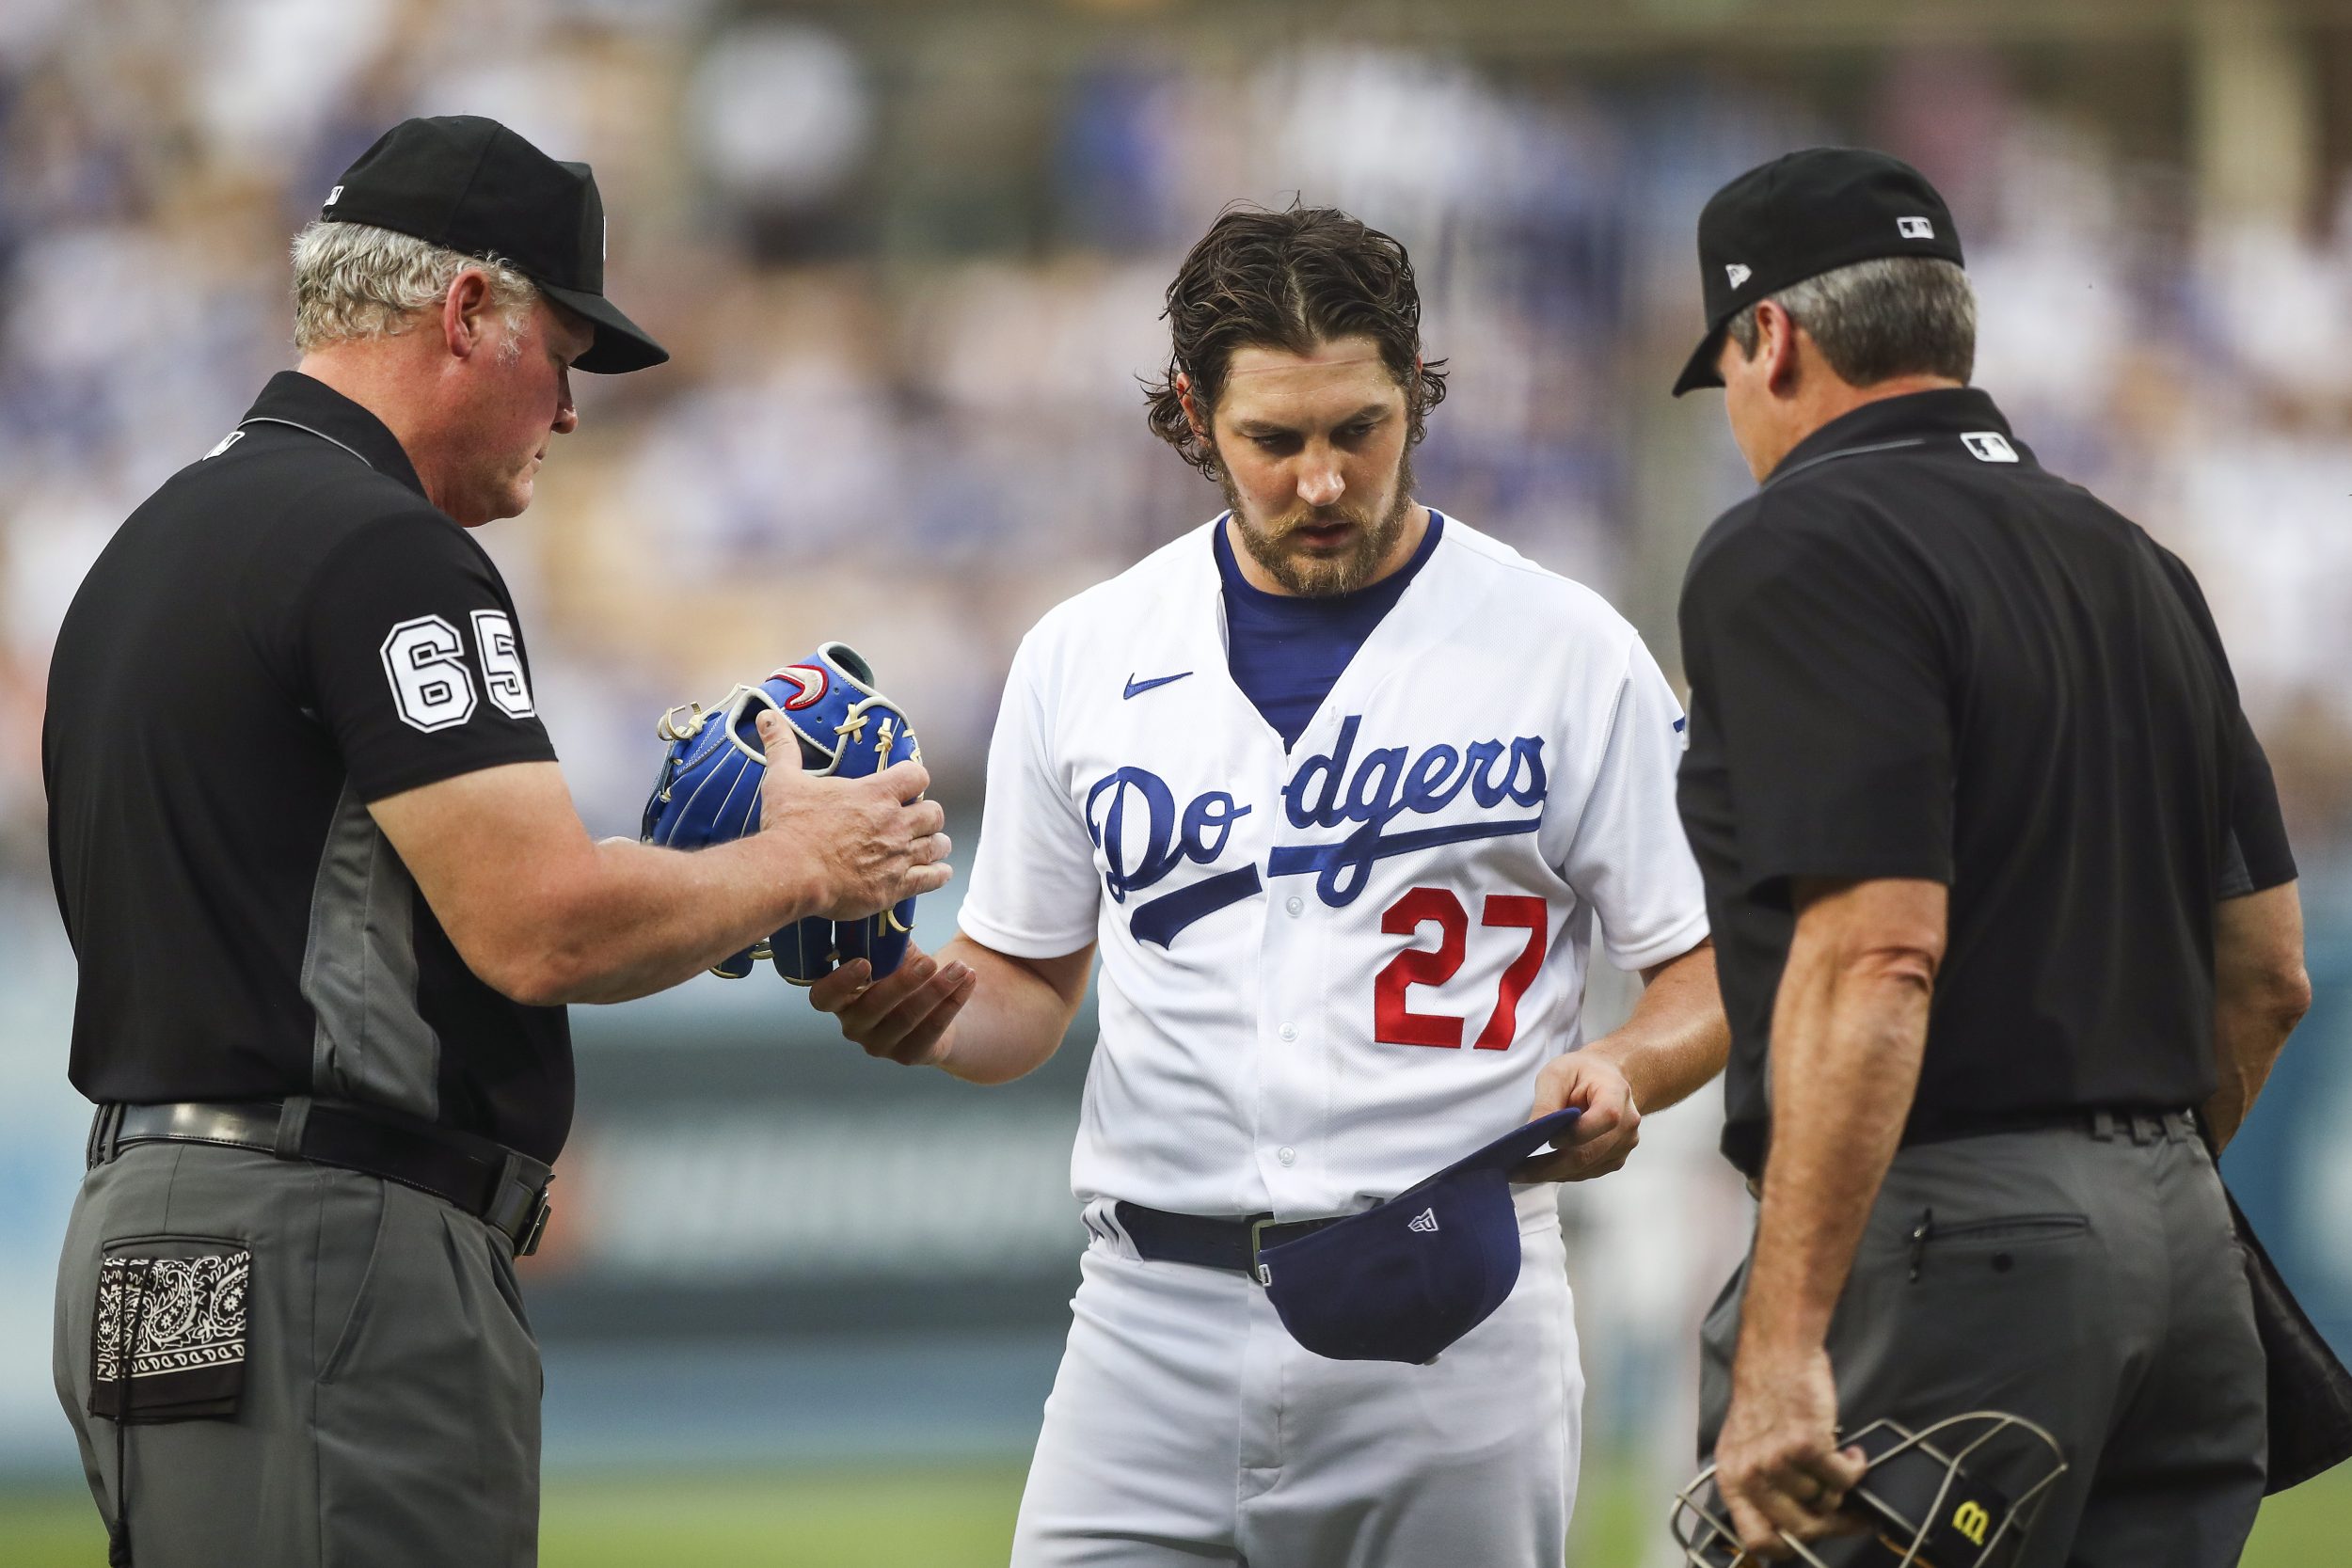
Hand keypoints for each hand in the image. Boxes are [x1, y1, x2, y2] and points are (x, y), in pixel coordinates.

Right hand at [753, 710, 951, 919]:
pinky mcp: (897, 886)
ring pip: (938, 845)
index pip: (917, 775)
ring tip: (926, 846)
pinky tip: (936, 873)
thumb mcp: (783, 780)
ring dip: (934, 844)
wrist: (792, 871)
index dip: (914, 779)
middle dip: (927, 815)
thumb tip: (768, 717)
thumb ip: (782, 747)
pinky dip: (938, 874)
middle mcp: (895, 822)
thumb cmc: (790, 825)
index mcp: (875, 793)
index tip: (905, 786)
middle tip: (913, 821)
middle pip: (934, 812)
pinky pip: (933, 878)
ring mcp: (899, 855)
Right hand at [808, 943, 976, 1065]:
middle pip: (872, 1007)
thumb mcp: (891, 957)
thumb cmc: (901, 975)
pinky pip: (932, 1030)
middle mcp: (854, 1026)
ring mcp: (880, 1045)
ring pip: (907, 1019)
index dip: (838, 982)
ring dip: (937, 990)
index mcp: (840, 999)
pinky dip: (953, 1003)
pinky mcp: (909, 1055)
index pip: (823, 997)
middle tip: (929, 961)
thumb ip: (886, 940)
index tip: (863, 962)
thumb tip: (891, 907)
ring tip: (960, 967)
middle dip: (903, 982)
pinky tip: (969, 981)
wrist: (931, 1011)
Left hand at [1514, 1050, 1639, 1180]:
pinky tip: (1543, 1168)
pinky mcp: (1615, 1159)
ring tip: (1522, 1171)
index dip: (1573, 1133)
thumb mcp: (1557, 1074)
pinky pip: (1588, 1172)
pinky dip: (1563, 1173)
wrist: (1605, 1079)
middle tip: (1517, 1171)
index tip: (1545, 1138)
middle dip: (1549, 1166)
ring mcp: (1624, 1145)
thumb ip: (1546, 1102)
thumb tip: (1533, 1131)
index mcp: (1616, 1094)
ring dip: (1552, 1173)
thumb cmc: (1581, 1073)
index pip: (1603, 1118)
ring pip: (1586, 1168)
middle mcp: (1627, 1124)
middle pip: (1589, 1154)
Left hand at [1712, 1341, 1867, 1559]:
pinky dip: (1855, 1469)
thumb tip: (1797, 1526)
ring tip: (1840, 1464)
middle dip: (1829, 1524)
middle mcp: (1749, 1473)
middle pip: (1799, 1529)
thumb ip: (1763, 1484)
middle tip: (1850, 1514)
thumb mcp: (1749, 1446)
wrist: (1778, 1352)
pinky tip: (1853, 1454)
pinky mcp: (1805, 1444)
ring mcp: (1776, 1460)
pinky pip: (1842, 1479)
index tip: (1810, 1538)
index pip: (1756, 1539)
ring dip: (1839, 1488)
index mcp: (1731, 1478)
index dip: (1788, 1547)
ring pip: (1823, 1502)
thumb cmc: (1768, 1397)